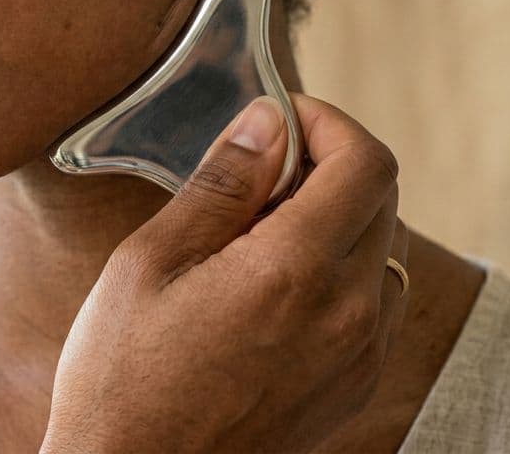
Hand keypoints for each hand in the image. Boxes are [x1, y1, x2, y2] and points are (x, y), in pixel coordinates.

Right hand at [42, 92, 408, 452]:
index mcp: (296, 273)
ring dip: (340, 220)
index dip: (330, 123)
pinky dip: (342, 272)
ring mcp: (359, 358)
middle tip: (260, 173)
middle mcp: (348, 315)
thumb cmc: (124, 380)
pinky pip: (375, 304)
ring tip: (262, 233)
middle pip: (383, 200)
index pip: (367, 163)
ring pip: (384, 251)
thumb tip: (268, 122)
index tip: (285, 120)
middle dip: (330, 166)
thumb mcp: (151, 263)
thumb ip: (222, 185)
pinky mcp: (354, 389)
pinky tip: (276, 286)